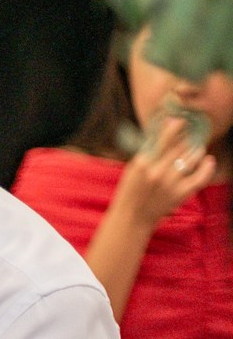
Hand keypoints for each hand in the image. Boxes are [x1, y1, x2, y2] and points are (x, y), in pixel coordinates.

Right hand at [114, 109, 220, 230]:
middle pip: (180, 147)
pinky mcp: (181, 193)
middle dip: (187, 139)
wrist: (132, 218)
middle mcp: (158, 171)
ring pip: (192, 158)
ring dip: (196, 151)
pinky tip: (208, 160)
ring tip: (197, 148)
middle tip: (190, 136)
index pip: (164, 140)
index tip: (181, 121)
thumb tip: (163, 131)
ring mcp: (170, 183)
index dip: (175, 128)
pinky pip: (201, 176)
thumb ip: (147, 151)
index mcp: (143, 162)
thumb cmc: (130, 191)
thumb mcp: (133, 169)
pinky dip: (207, 167)